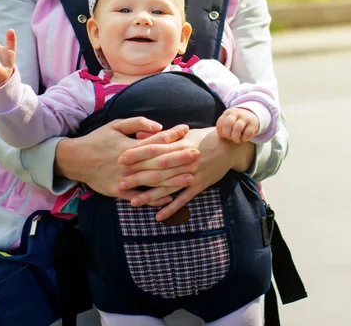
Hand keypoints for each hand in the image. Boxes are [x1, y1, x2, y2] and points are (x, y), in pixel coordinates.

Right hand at [54, 120, 198, 207]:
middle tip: (198, 153)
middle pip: (159, 160)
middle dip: (180, 157)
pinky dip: (155, 198)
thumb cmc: (98, 139)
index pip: (155, 139)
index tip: (187, 129)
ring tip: (191, 176)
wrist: (76, 159)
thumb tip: (159, 126)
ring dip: (173, 179)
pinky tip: (170, 198)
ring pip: (153, 180)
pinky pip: (140, 197)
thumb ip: (138, 123)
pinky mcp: (118, 192)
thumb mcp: (116, 125)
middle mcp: (129, 162)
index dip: (173, 134)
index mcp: (130, 145)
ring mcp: (124, 178)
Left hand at [121, 127, 254, 220]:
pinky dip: (171, 207)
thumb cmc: (203, 137)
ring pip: (169, 186)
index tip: (121, 158)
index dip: (138, 154)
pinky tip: (158, 216)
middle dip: (139, 176)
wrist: (229, 146)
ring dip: (151, 195)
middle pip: (158, 170)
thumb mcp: (183, 133)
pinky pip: (184, 198)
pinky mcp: (200, 185)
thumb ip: (162, 137)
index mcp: (179, 144)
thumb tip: (139, 136)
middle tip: (121, 183)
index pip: (154, 149)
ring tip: (133, 202)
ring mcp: (192, 174)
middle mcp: (184, 160)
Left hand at [216, 107, 259, 142]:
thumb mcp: (228, 120)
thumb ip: (223, 126)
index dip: (220, 132)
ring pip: (238, 127)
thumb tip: (221, 136)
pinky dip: (244, 138)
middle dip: (227, 134)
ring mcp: (245, 117)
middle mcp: (236, 113)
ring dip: (235, 137)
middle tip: (230, 138)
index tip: (224, 136)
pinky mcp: (253, 124)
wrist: (251, 115)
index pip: (220, 123)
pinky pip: (247, 133)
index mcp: (228, 112)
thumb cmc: (236, 121)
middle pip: (228, 123)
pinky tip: (243, 139)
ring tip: (236, 140)